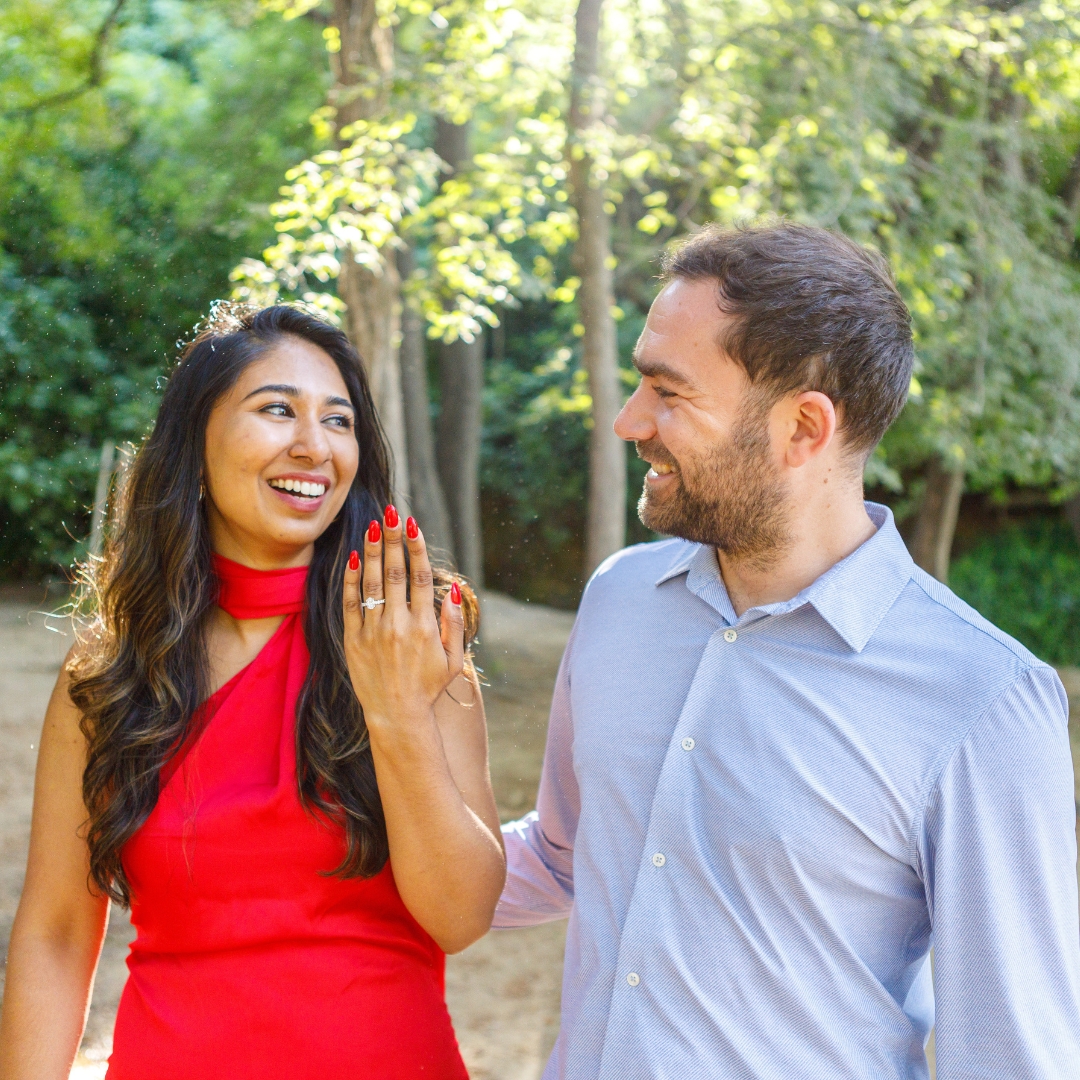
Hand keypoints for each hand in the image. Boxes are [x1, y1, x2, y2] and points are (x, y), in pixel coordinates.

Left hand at [343, 505, 464, 732]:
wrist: (397, 716)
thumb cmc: (429, 687)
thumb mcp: (453, 659)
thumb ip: (454, 623)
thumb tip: (451, 588)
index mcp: (425, 627)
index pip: (418, 577)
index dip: (415, 548)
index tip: (412, 525)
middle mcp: (398, 625)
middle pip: (394, 573)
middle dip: (392, 540)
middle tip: (390, 513)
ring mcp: (373, 632)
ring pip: (371, 583)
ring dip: (372, 552)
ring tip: (373, 527)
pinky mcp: (353, 641)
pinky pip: (351, 604)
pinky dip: (352, 580)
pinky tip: (355, 558)